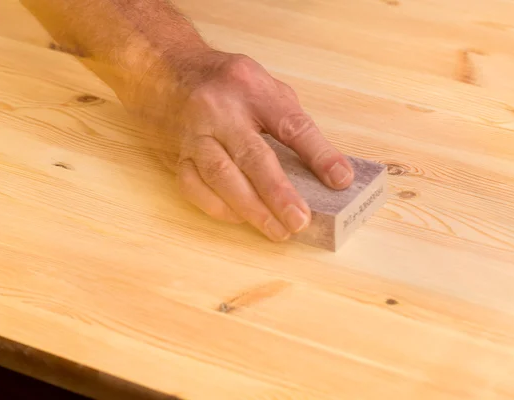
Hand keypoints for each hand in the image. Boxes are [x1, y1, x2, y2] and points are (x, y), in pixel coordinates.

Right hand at [122, 49, 354, 241]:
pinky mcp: (178, 154)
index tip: (340, 181)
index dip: (318, 154)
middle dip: (278, 193)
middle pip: (251, 155)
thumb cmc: (232, 87)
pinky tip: (240, 219)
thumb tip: (331, 172)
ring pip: (220, 175)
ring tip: (277, 230)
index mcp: (251, 88)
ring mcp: (195, 133)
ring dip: (250, 208)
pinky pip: (193, 186)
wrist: (174, 72)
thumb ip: (296, 127)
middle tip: (299, 221)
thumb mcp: (271, 91)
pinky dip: (218, 207)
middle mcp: (219, 110)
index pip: (290, 124)